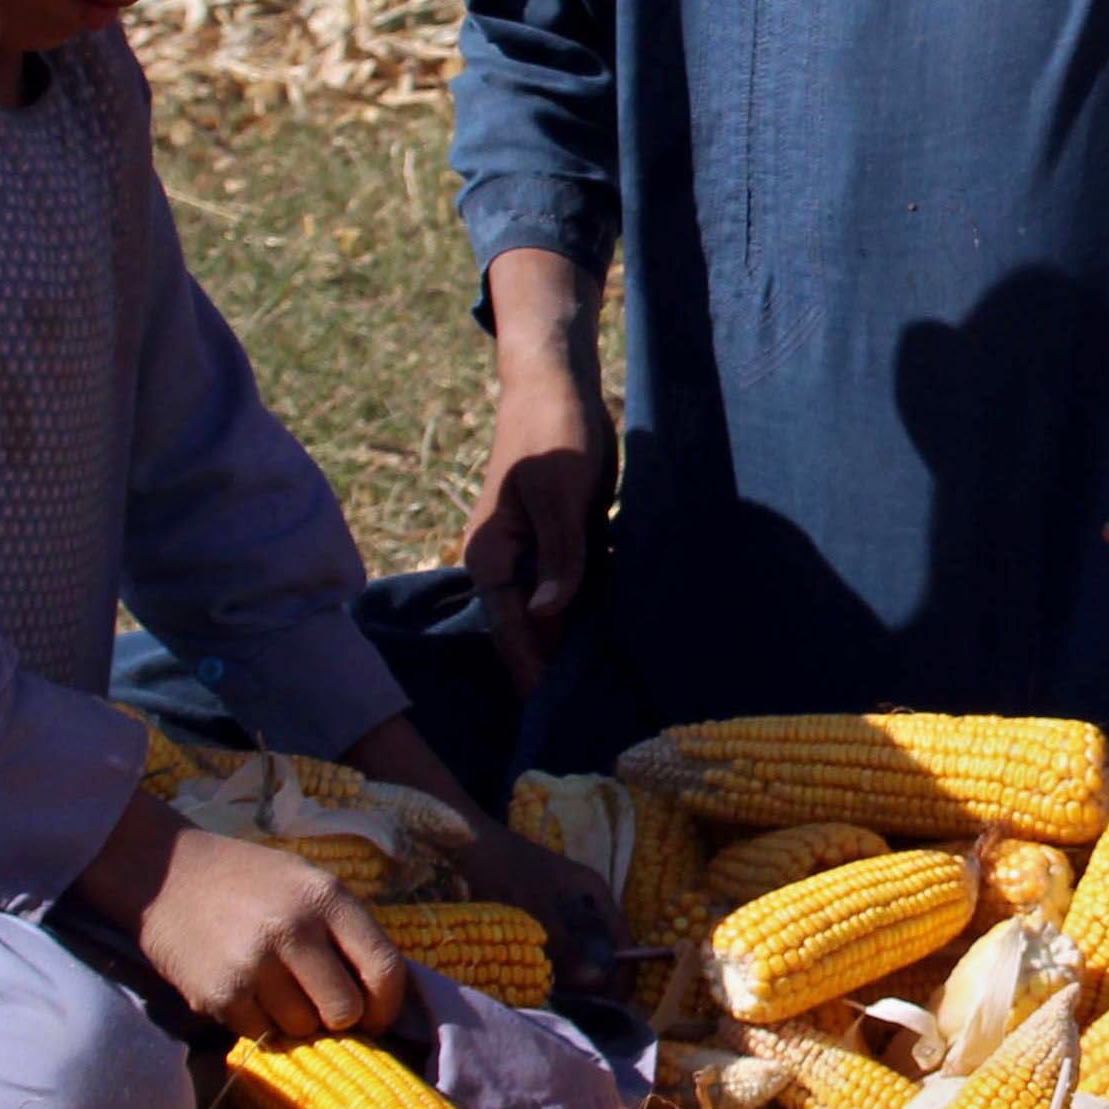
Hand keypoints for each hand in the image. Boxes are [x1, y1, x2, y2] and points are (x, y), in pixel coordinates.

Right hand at [77, 793, 409, 1043]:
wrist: (164, 872)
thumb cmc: (247, 880)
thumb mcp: (307, 883)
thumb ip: (345, 931)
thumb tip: (379, 997)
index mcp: (327, 897)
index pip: (384, 968)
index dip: (387, 1005)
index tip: (376, 1017)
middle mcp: (294, 929)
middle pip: (345, 1011)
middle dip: (337, 1019)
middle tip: (319, 1007)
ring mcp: (254, 964)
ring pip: (302, 1029)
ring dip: (294, 1021)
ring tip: (273, 990)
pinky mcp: (219, 994)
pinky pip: (260, 1033)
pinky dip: (256, 1022)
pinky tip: (242, 991)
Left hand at [337, 709, 621, 990]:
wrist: (466, 842)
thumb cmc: (505, 867)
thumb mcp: (536, 908)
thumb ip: (565, 945)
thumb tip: (596, 980)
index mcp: (595, 892)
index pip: (623, 939)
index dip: (623, 972)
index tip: (615, 1002)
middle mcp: (584, 902)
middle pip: (602, 949)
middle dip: (597, 979)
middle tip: (586, 1008)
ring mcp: (562, 910)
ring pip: (578, 952)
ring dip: (573, 977)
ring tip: (564, 1001)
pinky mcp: (540, 919)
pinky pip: (556, 949)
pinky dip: (553, 967)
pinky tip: (543, 984)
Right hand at [464, 249, 612, 693]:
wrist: (558, 383)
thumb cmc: (555, 432)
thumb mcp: (561, 494)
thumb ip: (559, 558)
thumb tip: (549, 617)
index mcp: (491, 557)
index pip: (512, 633)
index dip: (534, 678)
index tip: (554, 723)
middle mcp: (506, 565)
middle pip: (529, 633)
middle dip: (553, 673)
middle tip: (590, 726)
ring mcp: (533, 557)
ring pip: (552, 616)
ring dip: (574, 649)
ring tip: (607, 701)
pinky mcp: (560, 545)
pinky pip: (572, 592)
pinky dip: (590, 617)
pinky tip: (617, 647)